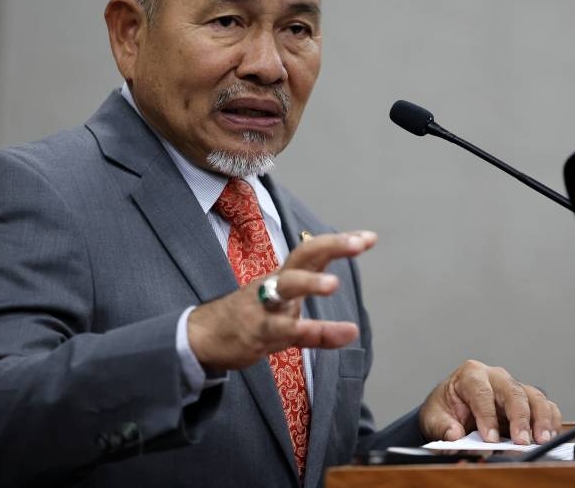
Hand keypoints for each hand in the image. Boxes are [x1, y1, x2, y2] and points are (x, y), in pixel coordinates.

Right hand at [187, 231, 375, 370]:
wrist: (204, 336)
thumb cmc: (250, 316)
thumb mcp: (283, 304)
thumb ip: (313, 302)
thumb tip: (346, 308)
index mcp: (284, 274)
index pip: (314, 250)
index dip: (340, 242)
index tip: (370, 237)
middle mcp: (276, 283)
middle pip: (303, 256)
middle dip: (331, 246)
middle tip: (359, 243)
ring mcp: (265, 306)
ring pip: (287, 288)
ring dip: (310, 283)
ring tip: (334, 283)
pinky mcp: (258, 331)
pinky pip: (287, 330)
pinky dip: (313, 331)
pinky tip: (335, 332)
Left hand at [419, 360, 561, 444]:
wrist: (452, 407)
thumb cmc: (445, 408)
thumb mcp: (434, 417)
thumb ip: (443, 426)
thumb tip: (455, 436)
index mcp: (471, 375)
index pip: (482, 393)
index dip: (487, 416)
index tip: (489, 439)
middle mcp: (495, 376)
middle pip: (513, 391)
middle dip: (519, 417)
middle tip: (520, 442)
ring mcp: (513, 387)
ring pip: (533, 396)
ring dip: (540, 418)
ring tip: (541, 440)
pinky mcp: (527, 400)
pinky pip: (545, 406)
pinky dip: (550, 420)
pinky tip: (549, 435)